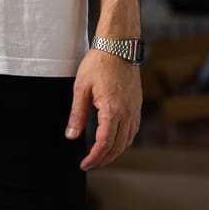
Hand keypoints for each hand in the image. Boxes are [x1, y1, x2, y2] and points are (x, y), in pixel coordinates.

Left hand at [64, 48, 141, 170]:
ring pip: (128, 140)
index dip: (94, 157)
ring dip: (115, 151)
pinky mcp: (137, 104)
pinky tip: (115, 139)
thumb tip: (71, 135)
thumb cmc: (99, 63)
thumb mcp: (81, 87)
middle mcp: (127, 113)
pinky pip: (133, 129)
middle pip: (118, 147)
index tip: (84, 164)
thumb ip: (76, 114)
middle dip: (104, 159)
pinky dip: (124, 140)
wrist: (118, 45)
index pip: (104, 144)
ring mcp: (135, 109)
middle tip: (90, 163)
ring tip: (101, 155)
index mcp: (113, 111)